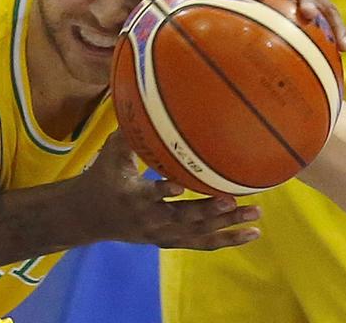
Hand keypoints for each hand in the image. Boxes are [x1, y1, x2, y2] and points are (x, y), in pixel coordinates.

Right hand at [74, 132, 260, 250]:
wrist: (90, 216)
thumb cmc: (102, 178)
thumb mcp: (109, 155)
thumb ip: (129, 134)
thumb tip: (141, 101)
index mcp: (132, 195)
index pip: (148, 194)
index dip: (163, 191)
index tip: (180, 186)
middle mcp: (149, 218)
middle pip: (181, 218)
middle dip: (208, 210)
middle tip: (233, 200)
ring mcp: (161, 233)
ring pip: (197, 233)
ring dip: (227, 226)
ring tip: (255, 214)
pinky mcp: (169, 241)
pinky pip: (202, 243)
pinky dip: (227, 239)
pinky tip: (251, 233)